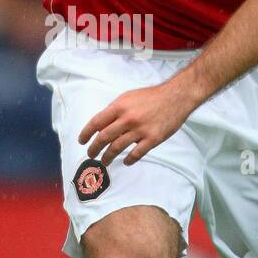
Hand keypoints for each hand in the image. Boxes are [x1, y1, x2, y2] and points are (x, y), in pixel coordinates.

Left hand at [79, 79, 193, 165]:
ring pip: (117, 148)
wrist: (176, 97)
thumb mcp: (128, 97)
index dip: (86, 133)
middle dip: (94, 148)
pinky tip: (125, 161)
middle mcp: (127, 118)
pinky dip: (128, 160)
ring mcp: (140, 130)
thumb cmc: (152, 96)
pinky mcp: (152, 139)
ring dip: (108, 157)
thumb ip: (115, 110)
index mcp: (119, 106)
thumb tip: (102, 124)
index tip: (82, 141)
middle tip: (90, 154)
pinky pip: (136, 154)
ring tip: (104, 161)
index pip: (96, 122)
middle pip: (104, 138)